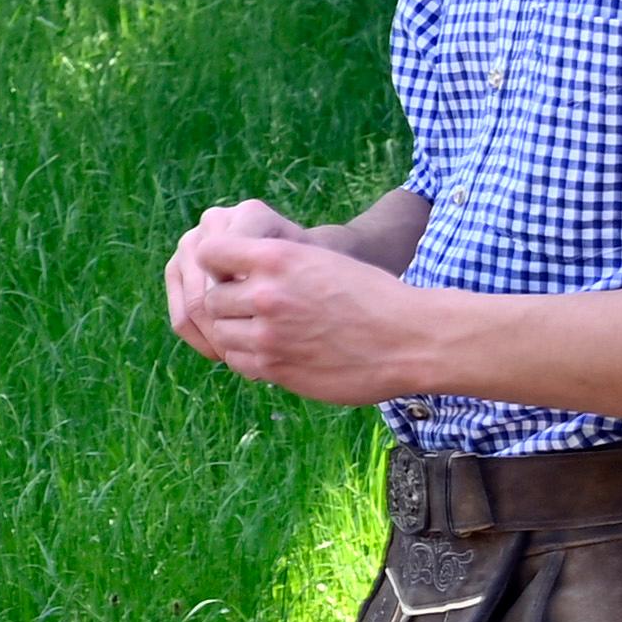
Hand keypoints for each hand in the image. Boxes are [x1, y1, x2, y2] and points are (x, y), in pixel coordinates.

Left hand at [166, 205, 437, 406]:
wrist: (410, 338)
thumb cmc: (371, 296)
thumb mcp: (322, 260)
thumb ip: (276, 265)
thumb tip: (231, 274)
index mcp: (278, 257)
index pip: (211, 252)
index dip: (216, 264)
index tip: (231, 273)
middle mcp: (267, 294)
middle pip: (211, 299)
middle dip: (227, 305)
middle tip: (251, 310)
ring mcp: (268, 335)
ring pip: (221, 334)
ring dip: (235, 334)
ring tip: (266, 332)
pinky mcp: (275, 368)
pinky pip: (238, 362)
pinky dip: (248, 358)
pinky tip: (274, 352)